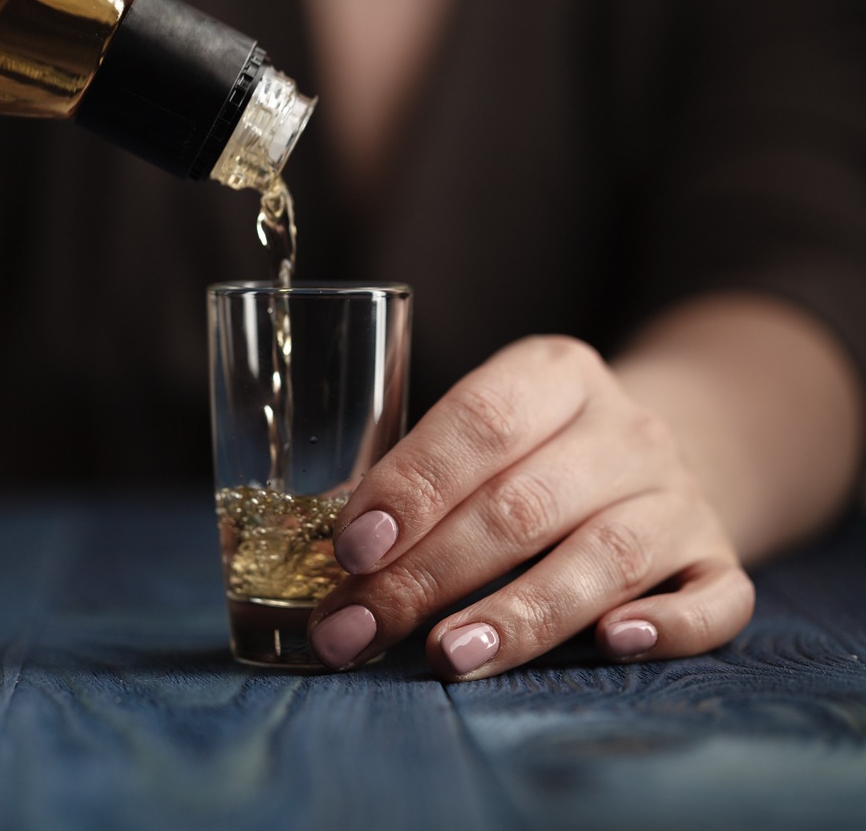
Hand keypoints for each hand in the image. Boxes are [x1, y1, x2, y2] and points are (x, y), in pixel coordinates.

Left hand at [308, 335, 755, 678]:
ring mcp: (680, 495)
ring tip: (449, 655)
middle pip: (522, 505)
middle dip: (428, 576)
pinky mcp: (718, 559)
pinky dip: (667, 625)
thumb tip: (312, 543)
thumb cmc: (530, 453)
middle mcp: (625, 428)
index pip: (481, 420)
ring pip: (606, 556)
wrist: (653, 452)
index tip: (352, 551)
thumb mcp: (479, 434)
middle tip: (357, 630)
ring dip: (522, 614)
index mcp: (554, 375)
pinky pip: (713, 598)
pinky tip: (612, 645)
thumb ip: (413, 478)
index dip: (412, 487)